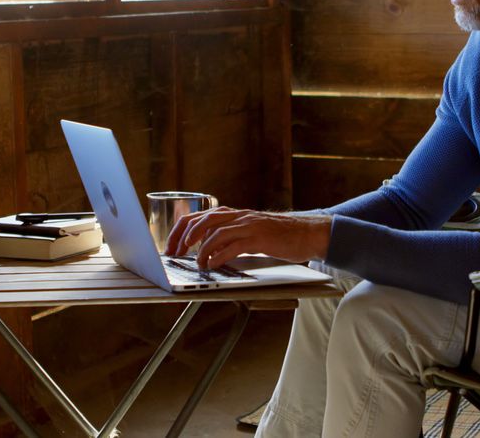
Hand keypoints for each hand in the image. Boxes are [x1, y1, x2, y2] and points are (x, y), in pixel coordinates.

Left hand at [164, 206, 331, 269]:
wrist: (308, 232)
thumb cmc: (280, 235)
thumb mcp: (250, 232)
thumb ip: (231, 237)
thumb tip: (208, 249)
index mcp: (234, 215)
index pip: (198, 217)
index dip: (181, 231)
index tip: (172, 247)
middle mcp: (239, 216)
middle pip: (202, 221)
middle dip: (184, 239)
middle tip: (176, 254)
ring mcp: (249, 226)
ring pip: (216, 233)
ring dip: (202, 250)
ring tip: (198, 264)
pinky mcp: (260, 238)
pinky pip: (233, 246)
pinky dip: (219, 256)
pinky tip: (213, 265)